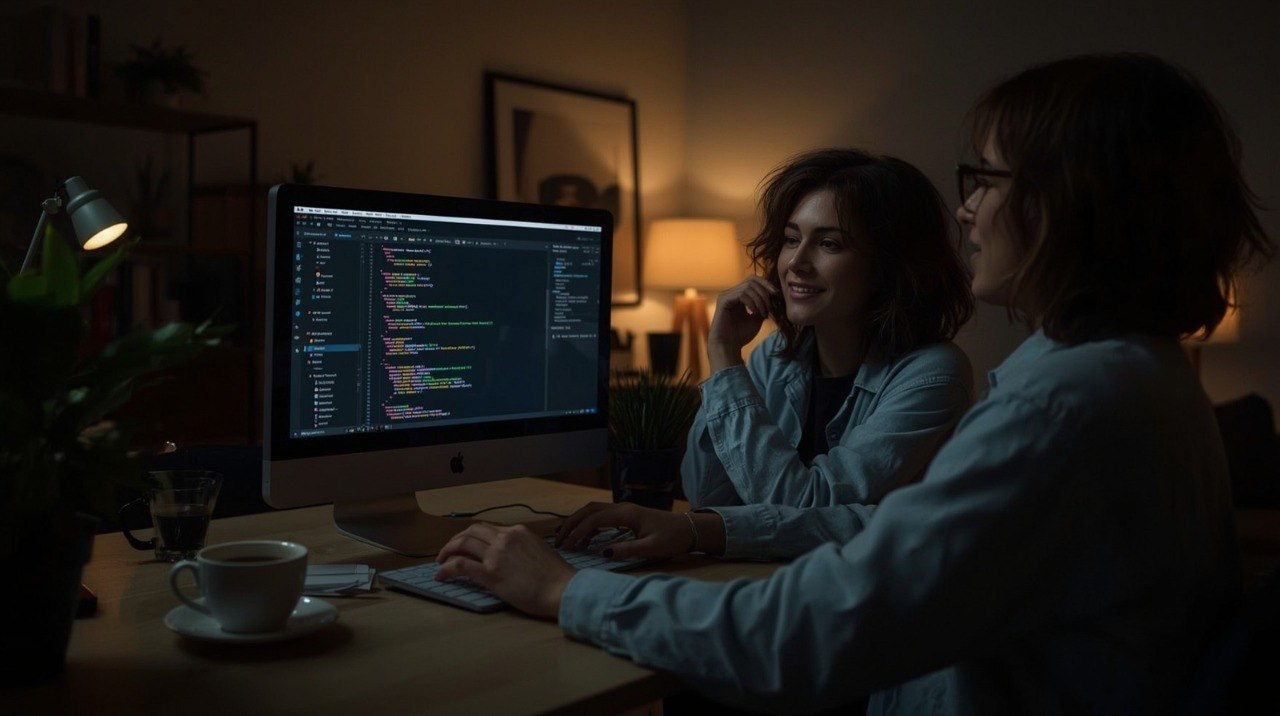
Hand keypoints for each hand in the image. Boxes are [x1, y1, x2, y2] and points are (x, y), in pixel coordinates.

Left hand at [436, 523, 574, 618]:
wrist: (562, 589)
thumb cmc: (556, 576)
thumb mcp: (539, 550)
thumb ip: (521, 547)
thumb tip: (509, 555)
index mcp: (518, 532)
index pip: (488, 528)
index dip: (472, 536)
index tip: (466, 545)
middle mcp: (505, 539)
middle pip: (472, 531)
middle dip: (456, 540)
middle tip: (448, 551)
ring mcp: (497, 555)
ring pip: (462, 543)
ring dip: (447, 551)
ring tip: (440, 561)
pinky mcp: (491, 574)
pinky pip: (460, 565)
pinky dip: (446, 568)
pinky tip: (441, 575)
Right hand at [556, 501, 696, 559]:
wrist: (689, 529)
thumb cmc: (672, 538)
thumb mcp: (651, 548)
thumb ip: (627, 550)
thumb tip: (603, 553)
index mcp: (626, 514)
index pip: (594, 519)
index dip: (578, 531)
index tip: (567, 545)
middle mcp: (622, 508)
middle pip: (589, 510)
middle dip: (571, 523)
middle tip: (558, 540)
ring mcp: (624, 510)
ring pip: (594, 510)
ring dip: (578, 521)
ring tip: (566, 538)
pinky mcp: (626, 515)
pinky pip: (601, 515)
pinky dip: (588, 523)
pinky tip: (585, 538)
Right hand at [708, 277, 776, 370]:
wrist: (728, 347)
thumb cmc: (741, 335)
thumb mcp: (757, 319)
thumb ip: (763, 306)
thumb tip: (773, 297)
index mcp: (738, 296)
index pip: (753, 280)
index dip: (765, 284)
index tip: (776, 294)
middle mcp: (731, 293)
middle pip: (751, 280)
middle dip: (764, 292)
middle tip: (769, 307)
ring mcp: (726, 295)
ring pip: (748, 287)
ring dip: (759, 299)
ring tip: (762, 312)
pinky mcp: (723, 300)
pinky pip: (741, 294)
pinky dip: (751, 302)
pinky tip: (754, 312)